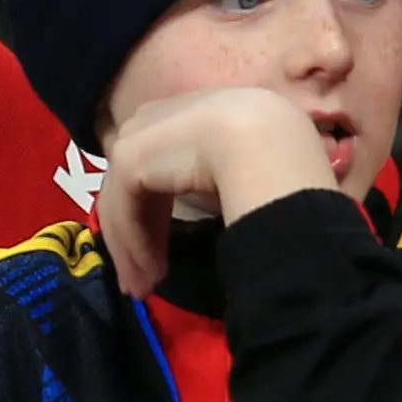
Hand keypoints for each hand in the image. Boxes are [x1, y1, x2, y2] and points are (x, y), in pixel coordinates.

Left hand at [94, 87, 339, 297]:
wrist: (266, 145)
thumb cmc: (277, 155)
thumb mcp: (247, 161)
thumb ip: (218, 172)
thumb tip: (218, 199)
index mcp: (188, 113)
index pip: (159, 165)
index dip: (158, 213)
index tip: (165, 252)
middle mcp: (156, 118)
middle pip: (135, 186)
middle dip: (138, 237)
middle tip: (145, 280)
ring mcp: (136, 136)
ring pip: (125, 203)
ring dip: (134, 251)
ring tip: (144, 288)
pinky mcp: (128, 159)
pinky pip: (124, 212)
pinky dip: (134, 247)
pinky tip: (151, 273)